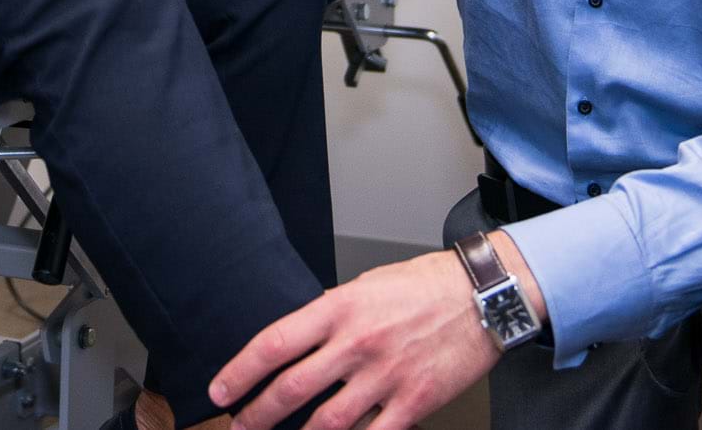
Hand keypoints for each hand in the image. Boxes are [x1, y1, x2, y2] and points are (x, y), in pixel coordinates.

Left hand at [210, 235, 545, 429]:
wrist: (481, 295)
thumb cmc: (424, 286)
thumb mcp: (365, 286)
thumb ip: (331, 318)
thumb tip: (300, 345)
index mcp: (339, 308)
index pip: (274, 344)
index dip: (240, 372)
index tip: (220, 391)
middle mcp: (357, 343)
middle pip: (292, 388)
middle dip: (258, 414)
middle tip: (240, 425)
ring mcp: (385, 376)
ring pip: (327, 422)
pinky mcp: (414, 401)